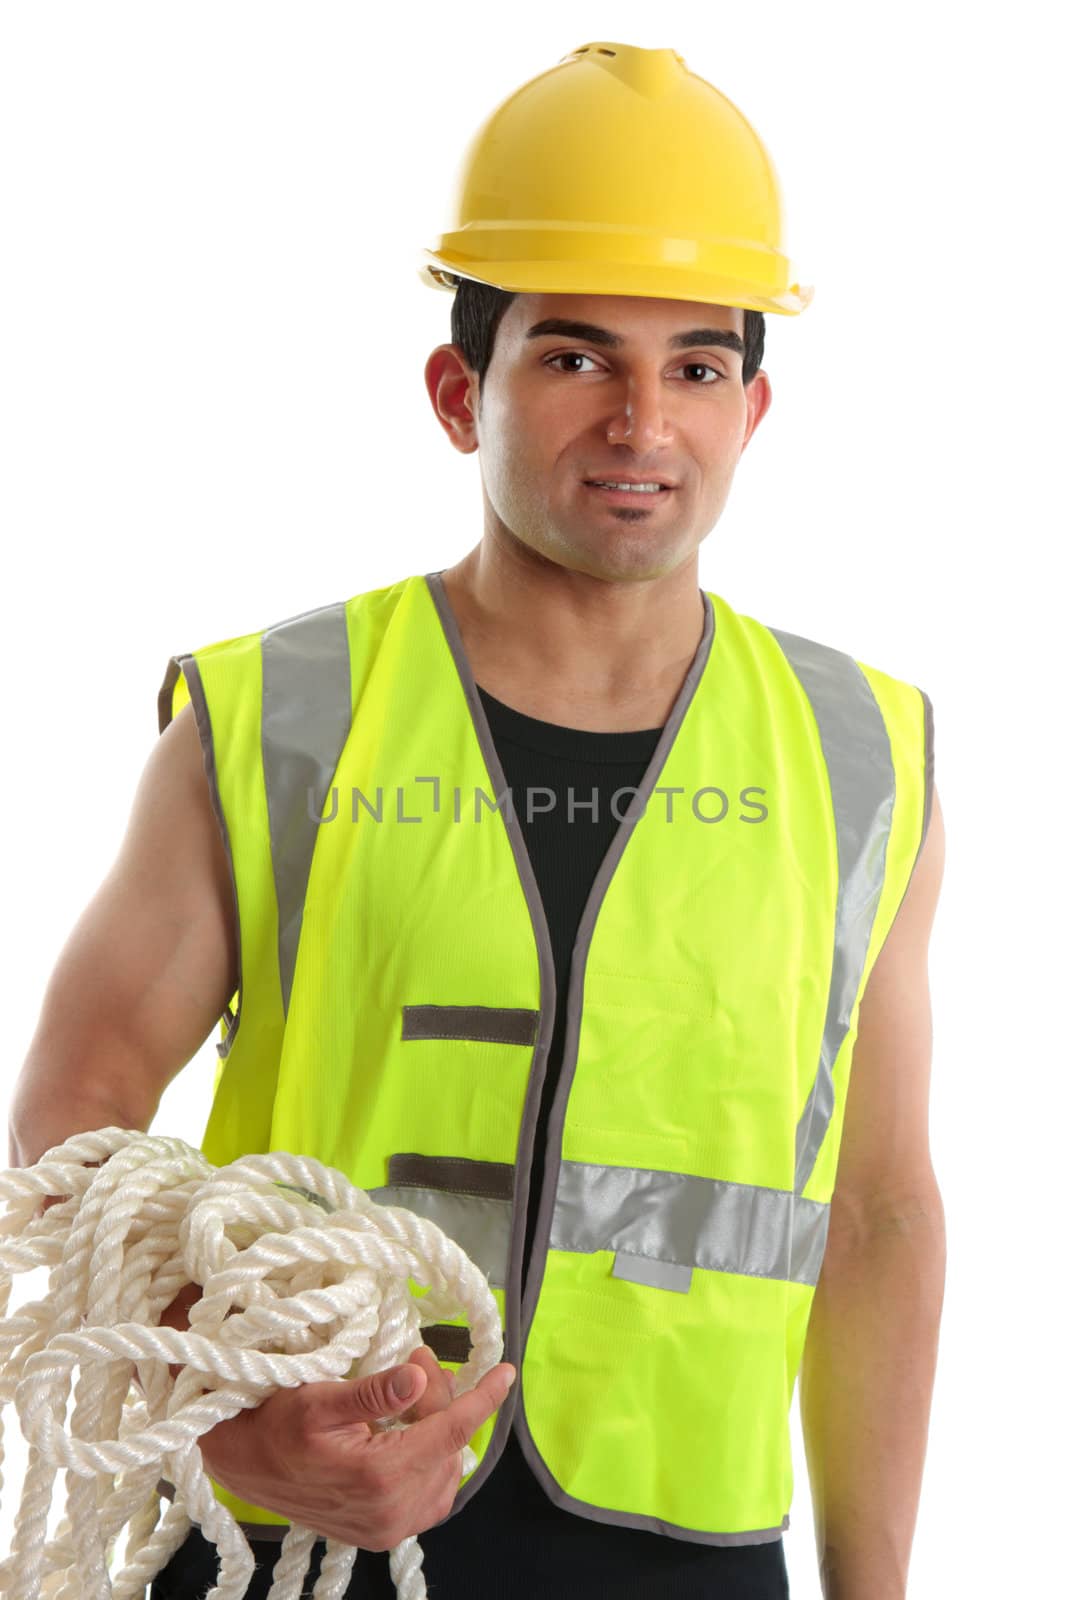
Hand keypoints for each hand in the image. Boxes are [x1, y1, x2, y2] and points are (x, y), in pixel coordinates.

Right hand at [197, 1344, 515, 1549]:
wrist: (244, 1464)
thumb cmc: (277, 1423)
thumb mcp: (320, 1397)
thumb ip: (374, 1391)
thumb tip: (419, 1376)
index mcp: (380, 1474)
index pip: (452, 1430)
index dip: (483, 1398)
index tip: (507, 1372)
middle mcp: (392, 1510)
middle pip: (448, 1443)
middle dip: (442, 1399)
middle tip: (416, 1362)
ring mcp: (388, 1528)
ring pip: (444, 1470)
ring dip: (437, 1429)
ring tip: (410, 1396)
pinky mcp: (382, 1534)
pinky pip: (431, 1497)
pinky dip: (432, 1461)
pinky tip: (412, 1434)